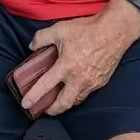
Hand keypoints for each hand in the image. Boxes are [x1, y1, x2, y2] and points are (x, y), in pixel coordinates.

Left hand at [19, 2, 139, 115]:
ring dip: (65, 102)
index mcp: (66, 66)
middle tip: (43, 108)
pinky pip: (86, 93)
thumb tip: (32, 46)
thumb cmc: (87, 29)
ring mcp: (91, 82)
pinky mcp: (101, 82)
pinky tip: (73, 88)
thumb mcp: (59, 29)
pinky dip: (77, 93)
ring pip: (76, 100)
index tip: (25, 104)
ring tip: (57, 99)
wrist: (114, 31)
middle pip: (63, 104)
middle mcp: (79, 78)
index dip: (34, 96)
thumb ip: (41, 37)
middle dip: (51, 110)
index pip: (46, 85)